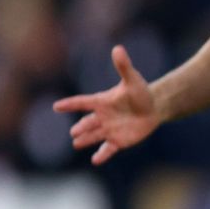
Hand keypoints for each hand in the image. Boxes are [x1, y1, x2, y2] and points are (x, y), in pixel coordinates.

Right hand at [53, 45, 159, 165]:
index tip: (56, 106)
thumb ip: (123, 66)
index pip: (82, 102)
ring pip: (94, 136)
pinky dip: (102, 155)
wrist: (152, 108)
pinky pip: (107, 149)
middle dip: (81, 127)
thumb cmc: (140, 92)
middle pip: (87, 122)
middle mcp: (102, 117)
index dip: (70, 104)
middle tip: (74, 132)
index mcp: (102, 101)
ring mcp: (108, 130)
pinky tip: (95, 160)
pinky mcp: (118, 141)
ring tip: (77, 143)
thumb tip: (118, 48)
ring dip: (86, 140)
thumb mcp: (133, 79)